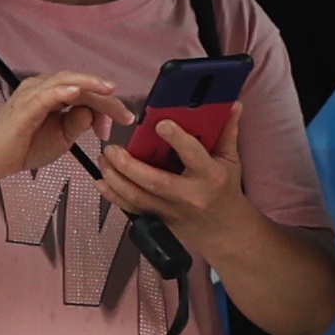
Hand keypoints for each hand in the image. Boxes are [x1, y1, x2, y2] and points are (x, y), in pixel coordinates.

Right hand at [0, 70, 121, 188]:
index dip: (106, 105)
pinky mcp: (23, 109)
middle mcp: (41, 87)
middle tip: (125, 114)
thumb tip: (95, 113)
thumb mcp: (60, 138)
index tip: (121, 122)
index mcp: (50, 93)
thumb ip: (78, 123)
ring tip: (110, 91)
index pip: (86, 91)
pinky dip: (63, 92)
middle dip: (106, 98)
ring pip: (65, 81)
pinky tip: (78, 93)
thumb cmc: (20, 147)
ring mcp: (31, 95)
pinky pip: (46, 95)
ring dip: (90, 86)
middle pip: (80, 84)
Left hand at [90, 106, 246, 252]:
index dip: (177, 139)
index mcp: (210, 176)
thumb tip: (232, 105)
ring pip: (137, 197)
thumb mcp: (230, 160)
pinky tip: (101, 182)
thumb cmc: (225, 190)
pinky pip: (132, 209)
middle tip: (112, 149)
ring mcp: (172, 211)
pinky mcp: (159, 221)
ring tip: (103, 161)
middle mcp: (189, 195)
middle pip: (154, 181)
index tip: (160, 123)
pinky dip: (113, 196)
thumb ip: (227, 132)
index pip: (193, 155)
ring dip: (115, 179)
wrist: (224, 229)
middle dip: (129, 165)